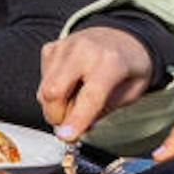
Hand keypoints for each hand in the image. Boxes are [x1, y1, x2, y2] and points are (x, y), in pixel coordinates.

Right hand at [38, 25, 156, 139]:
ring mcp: (64, 47)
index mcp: (111, 62)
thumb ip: (105, 110)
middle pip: (54, 91)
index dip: (76, 119)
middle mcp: (84, 51)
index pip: (89, 96)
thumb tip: (78, 128)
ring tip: (73, 103)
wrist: (122, 36)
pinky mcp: (51, 48)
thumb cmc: (129, 66)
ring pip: (44, 88)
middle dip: (56, 116)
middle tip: (69, 124)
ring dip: (54, 106)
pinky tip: (68, 87)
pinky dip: (51, 91)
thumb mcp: (131, 91)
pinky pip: (42, 79)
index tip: (66, 136)